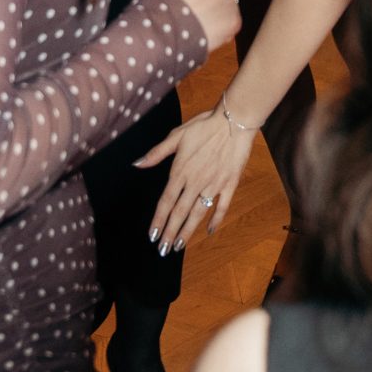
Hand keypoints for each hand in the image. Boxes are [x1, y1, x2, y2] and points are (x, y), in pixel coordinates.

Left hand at [137, 105, 260, 252]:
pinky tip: (209, 231)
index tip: (151, 235)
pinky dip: (216, 220)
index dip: (158, 220)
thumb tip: (137, 164)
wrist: (234, 121)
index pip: (166, 202)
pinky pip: (222, 206)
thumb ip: (157, 153)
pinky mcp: (229, 184)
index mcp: (180, 171)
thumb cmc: (204, 126)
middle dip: (169, 232)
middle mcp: (195, 182)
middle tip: (162, 250)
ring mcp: (213, 185)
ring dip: (187, 231)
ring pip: (197, 213)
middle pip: (179, 212)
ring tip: (178, 246)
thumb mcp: (177, 135)